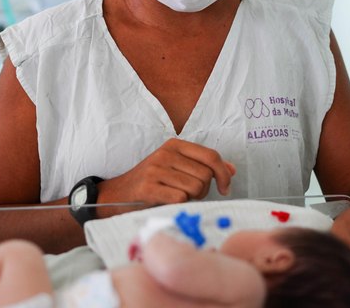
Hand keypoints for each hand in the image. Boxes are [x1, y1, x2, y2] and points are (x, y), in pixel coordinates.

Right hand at [98, 138, 234, 208]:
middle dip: (203, 190)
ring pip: (195, 187)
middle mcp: (166, 153)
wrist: (117, 194)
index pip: (211, 156)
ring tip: (176, 197)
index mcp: (175, 145)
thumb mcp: (177, 167)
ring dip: (191, 198)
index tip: (225, 188)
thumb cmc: (151, 182)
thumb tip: (232, 169)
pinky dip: (178, 204)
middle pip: (205, 175)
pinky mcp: (148, 187)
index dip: (223, 174)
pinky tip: (167, 202)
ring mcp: (156, 169)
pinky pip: (180, 198)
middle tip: (189, 194)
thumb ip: (204, 166)